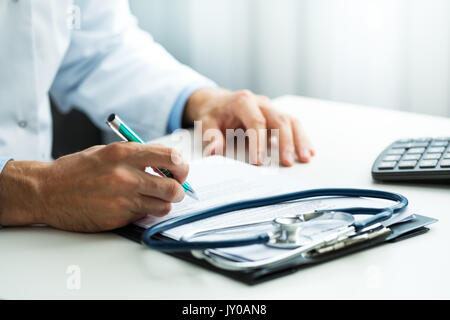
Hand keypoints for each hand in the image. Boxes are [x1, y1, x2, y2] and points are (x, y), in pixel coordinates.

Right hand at [0, 143, 187, 231]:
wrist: (46, 191)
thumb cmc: (76, 170)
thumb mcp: (107, 151)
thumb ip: (137, 155)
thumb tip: (166, 162)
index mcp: (125, 153)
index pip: (171, 157)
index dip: (182, 166)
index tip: (180, 171)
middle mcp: (126, 176)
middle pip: (174, 188)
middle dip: (178, 190)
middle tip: (173, 189)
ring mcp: (122, 199)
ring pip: (164, 206)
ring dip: (163, 204)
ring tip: (152, 198)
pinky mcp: (117, 217)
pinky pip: (144, 216)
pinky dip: (144, 212)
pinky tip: (131, 205)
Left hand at [184, 88, 314, 165]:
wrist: (216, 101)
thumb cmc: (213, 114)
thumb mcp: (205, 123)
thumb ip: (211, 137)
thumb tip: (214, 151)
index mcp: (243, 101)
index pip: (256, 121)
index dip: (259, 141)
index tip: (259, 161)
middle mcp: (260, 102)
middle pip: (279, 119)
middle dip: (285, 142)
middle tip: (288, 162)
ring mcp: (270, 108)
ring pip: (290, 120)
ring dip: (299, 140)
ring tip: (305, 158)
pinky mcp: (275, 116)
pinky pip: (292, 125)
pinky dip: (301, 138)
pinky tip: (308, 151)